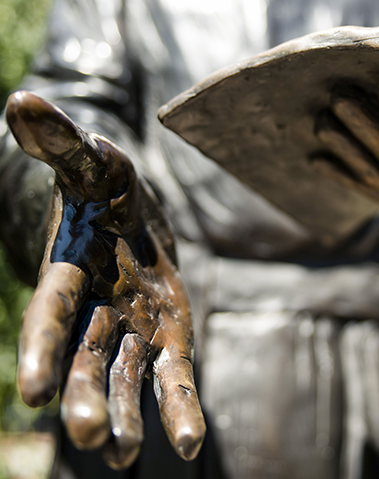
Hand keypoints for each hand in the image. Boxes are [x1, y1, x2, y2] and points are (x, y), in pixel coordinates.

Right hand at [6, 92, 205, 467]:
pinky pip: (173, 375)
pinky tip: (190, 442)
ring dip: (126, 416)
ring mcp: (132, 328)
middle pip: (86, 358)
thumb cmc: (105, 187)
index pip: (52, 311)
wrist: (130, 217)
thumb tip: (22, 101)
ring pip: (126, 378)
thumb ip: (59, 142)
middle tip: (89, 437)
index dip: (42, 347)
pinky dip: (180, 407)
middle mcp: (96, 310)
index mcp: (71, 269)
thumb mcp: (91, 160)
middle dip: (86, 395)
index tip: (33, 392)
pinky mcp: (168, 336)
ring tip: (124, 457)